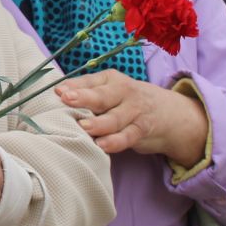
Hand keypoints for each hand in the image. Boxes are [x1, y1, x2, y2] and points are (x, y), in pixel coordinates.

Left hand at [55, 70, 209, 165]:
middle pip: (102, 96)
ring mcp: (134, 111)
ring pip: (114, 118)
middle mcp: (123, 92)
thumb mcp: (110, 91)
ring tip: (83, 127)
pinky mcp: (142, 129)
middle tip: (66, 100)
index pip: (90, 81)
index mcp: (111, 80)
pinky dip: (115, 141)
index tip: (58, 91)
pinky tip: (102, 146)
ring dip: (99, 123)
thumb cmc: (126, 101)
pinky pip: (128, 136)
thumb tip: (56, 92)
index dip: (74, 87)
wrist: (169, 113)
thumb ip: (86, 91)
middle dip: (84, 98)